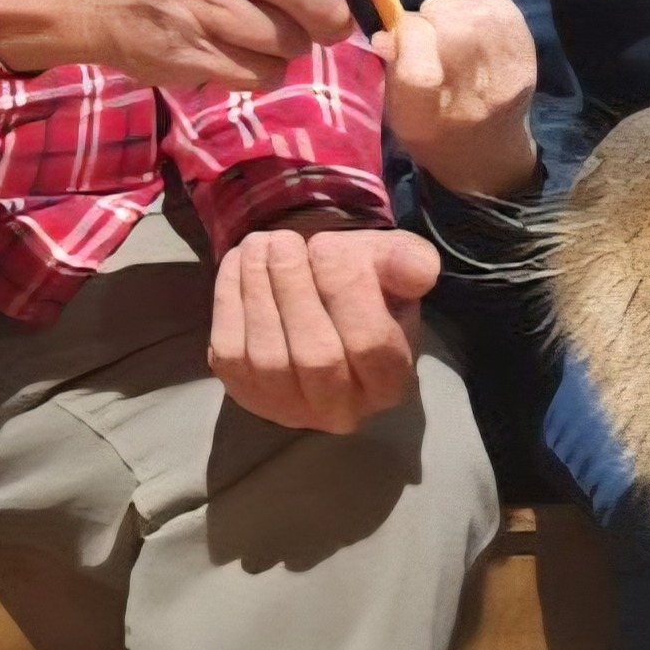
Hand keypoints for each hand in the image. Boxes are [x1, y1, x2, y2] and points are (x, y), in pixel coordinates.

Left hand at [208, 227, 439, 431]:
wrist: (320, 309)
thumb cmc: (364, 288)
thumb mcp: (392, 267)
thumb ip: (407, 263)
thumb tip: (420, 269)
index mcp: (390, 381)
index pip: (371, 343)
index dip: (345, 287)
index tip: (327, 244)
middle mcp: (342, 409)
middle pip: (316, 356)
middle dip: (293, 286)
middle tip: (284, 239)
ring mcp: (289, 408)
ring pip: (268, 356)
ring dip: (258, 288)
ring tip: (261, 244)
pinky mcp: (245, 394)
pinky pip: (230, 351)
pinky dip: (230, 299)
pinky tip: (240, 263)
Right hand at [375, 0, 538, 198]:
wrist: (489, 153)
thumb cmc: (433, 131)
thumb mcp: (399, 113)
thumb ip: (392, 70)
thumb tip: (386, 33)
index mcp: (431, 118)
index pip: (419, 66)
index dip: (405, 36)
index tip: (400, 36)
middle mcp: (474, 95)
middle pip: (448, 26)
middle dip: (428, 18)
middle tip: (427, 34)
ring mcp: (507, 72)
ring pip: (471, 9)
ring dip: (452, 9)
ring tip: (449, 29)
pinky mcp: (528, 52)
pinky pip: (498, 3)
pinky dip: (479, 4)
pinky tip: (473, 23)